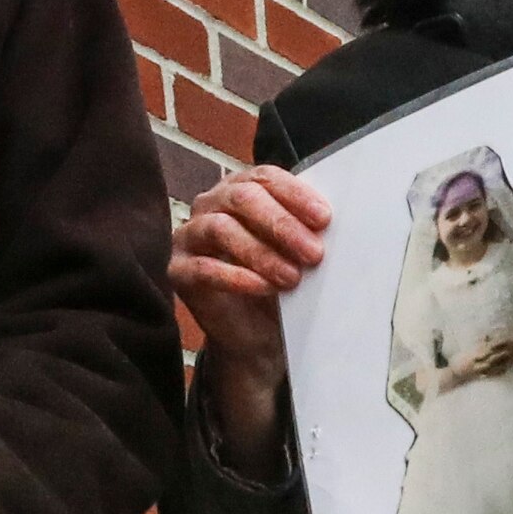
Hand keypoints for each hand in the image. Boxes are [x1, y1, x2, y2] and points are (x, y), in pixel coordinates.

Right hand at [169, 165, 329, 478]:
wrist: (259, 336)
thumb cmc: (281, 283)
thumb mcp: (299, 251)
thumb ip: (308, 228)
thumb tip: (334, 220)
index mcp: (240, 189)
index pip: (264, 177)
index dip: (295, 195)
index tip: (325, 219)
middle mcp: (210, 205)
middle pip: (242, 198)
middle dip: (282, 224)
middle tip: (315, 253)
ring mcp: (189, 236)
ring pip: (221, 228)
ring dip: (261, 252)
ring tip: (292, 278)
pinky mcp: (177, 270)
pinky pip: (203, 268)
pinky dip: (236, 277)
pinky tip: (263, 289)